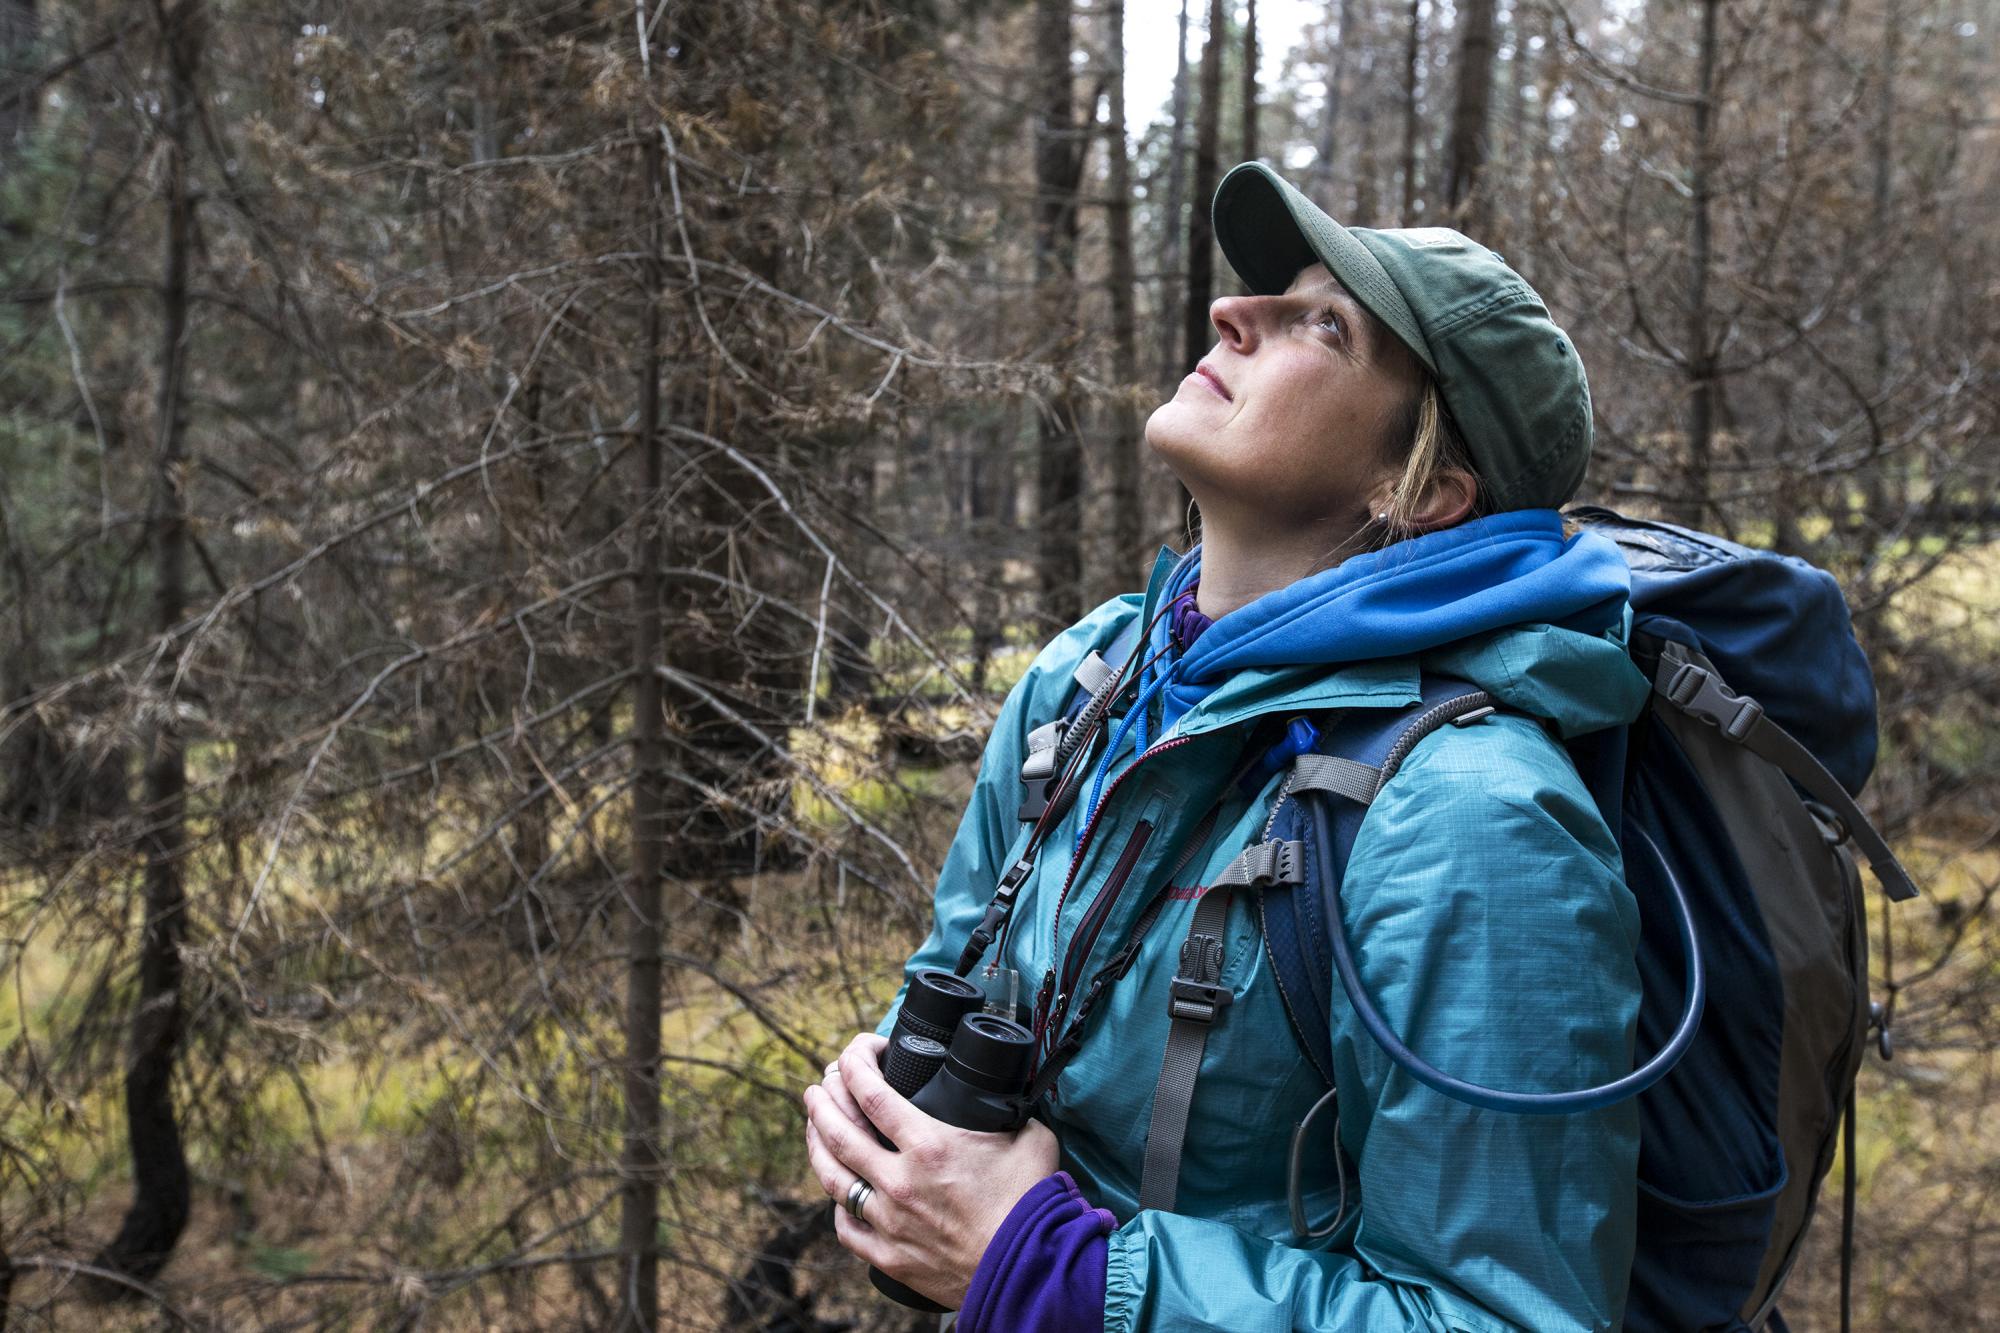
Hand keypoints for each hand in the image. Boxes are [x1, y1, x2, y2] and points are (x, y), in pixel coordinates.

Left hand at [804, 1031, 1058, 1308]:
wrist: (1028, 1272)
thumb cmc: (1032, 1204)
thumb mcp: (1030, 1139)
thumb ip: (1012, 1112)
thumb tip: (1009, 1097)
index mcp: (930, 1145)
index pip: (871, 1093)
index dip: (854, 1064)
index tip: (854, 1053)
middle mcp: (900, 1181)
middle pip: (839, 1130)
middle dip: (823, 1099)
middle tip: (820, 1084)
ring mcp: (889, 1221)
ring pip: (832, 1176)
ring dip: (816, 1143)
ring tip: (813, 1123)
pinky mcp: (889, 1256)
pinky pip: (846, 1227)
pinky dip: (838, 1206)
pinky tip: (838, 1190)